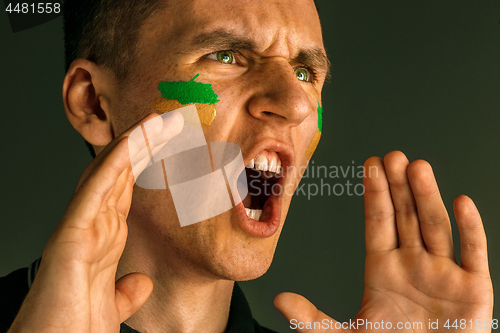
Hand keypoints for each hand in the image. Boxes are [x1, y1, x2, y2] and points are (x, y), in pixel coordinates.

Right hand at [8, 112, 182, 332]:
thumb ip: (126, 290)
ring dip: (133, 143)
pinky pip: (94, 192)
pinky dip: (112, 165)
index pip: (126, 187)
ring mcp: (80, 228)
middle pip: (120, 173)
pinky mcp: (70, 237)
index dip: (147, 161)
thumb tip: (141, 281)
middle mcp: (92, 226)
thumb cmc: (73, 329)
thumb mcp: (112, 306)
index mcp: (103, 238)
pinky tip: (132, 143)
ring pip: (106, 174)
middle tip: (172, 118)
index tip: (170, 139)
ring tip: (158, 119)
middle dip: (145, 143)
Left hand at [275, 151, 492, 331]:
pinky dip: (471, 228)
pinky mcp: (474, 289)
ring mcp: (444, 273)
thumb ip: (312, 319)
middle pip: (405, 216)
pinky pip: (474, 253)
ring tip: (417, 167)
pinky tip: (461, 202)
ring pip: (435, 226)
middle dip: (399, 186)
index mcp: (383, 269)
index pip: (378, 222)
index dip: (375, 193)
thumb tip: (279, 298)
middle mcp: (413, 263)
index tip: (371, 164)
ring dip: (427, 196)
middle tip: (392, 156)